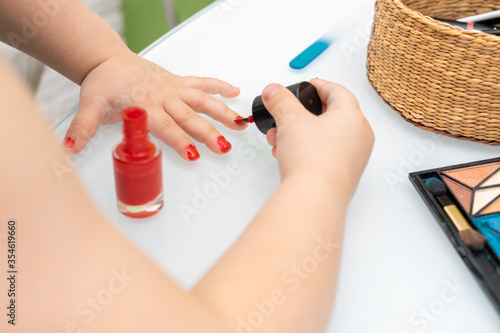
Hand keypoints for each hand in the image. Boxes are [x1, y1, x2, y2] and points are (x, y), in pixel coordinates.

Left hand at [63, 51, 246, 159]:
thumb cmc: (103, 83)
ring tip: (239, 124)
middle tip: (223, 146)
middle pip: (190, 117)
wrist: (107, 60)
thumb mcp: (91, 106)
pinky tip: (235, 93)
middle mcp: (163, 97)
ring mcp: (173, 88)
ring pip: (202, 100)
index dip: (180, 141)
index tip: (194, 154)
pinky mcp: (178, 82)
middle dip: (209, 132)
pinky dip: (219, 86)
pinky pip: (202, 82)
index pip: (166, 127)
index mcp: (146, 105)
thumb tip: (70, 148)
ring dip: (222, 111)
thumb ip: (82, 129)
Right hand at [263, 79, 373, 199]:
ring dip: (300, 134)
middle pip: (330, 115)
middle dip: (300, 115)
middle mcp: (359, 137)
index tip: (305, 87)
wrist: (314, 199)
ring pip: (325, 136)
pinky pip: (326, 154)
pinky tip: (288, 155)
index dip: (318, 86)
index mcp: (353, 117)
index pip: (337, 91)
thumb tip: (274, 91)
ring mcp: (354, 158)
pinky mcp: (344, 174)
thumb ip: (280, 101)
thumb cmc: (312, 162)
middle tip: (285, 115)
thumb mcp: (290, 120)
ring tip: (280, 138)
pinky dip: (307, 150)